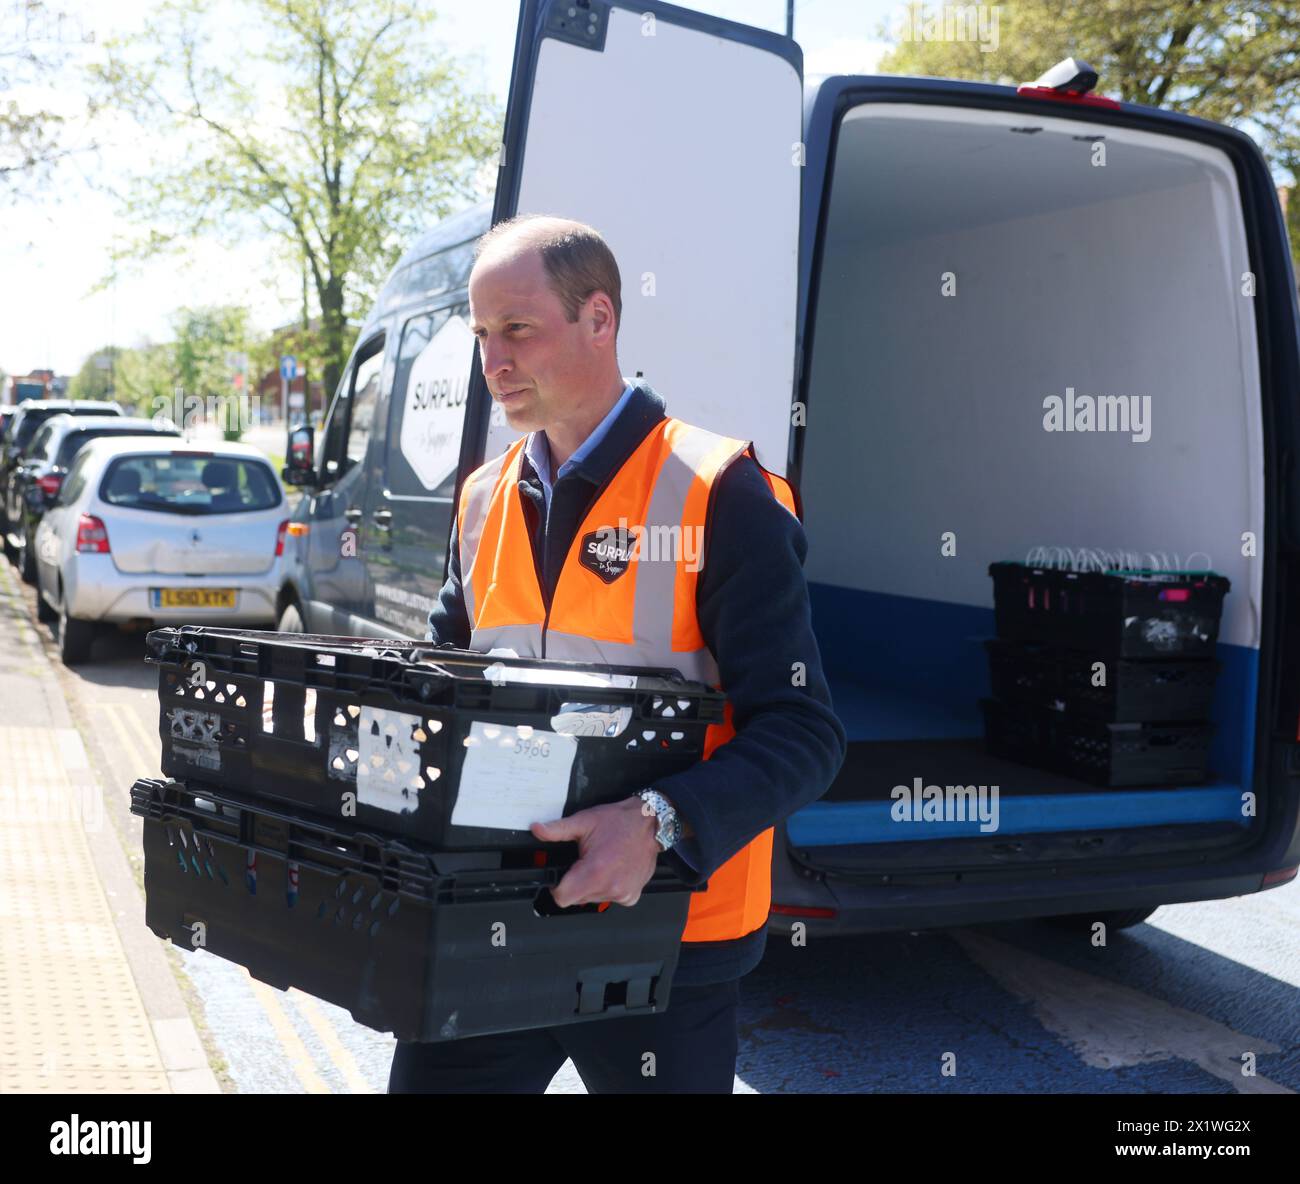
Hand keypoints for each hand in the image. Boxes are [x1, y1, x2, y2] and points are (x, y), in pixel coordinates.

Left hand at [530, 797, 660, 908]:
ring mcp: (622, 893)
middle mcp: (610, 886)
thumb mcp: (584, 821)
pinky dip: (608, 888)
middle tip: (584, 862)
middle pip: (577, 899)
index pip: (562, 898)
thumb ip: (557, 829)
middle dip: (575, 883)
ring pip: (593, 900)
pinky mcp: (631, 896)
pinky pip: (611, 898)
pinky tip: (613, 870)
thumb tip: (537, 829)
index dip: (556, 887)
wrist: (650, 823)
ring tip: (601, 863)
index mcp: (595, 870)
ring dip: (592, 885)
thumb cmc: (620, 822)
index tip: (561, 876)